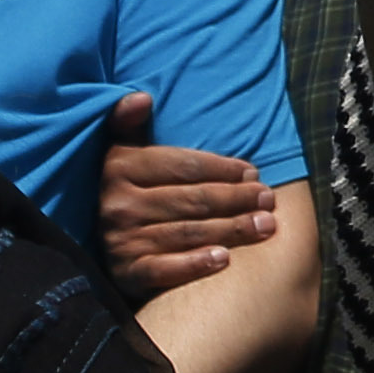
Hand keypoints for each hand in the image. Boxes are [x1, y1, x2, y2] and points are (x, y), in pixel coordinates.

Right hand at [95, 91, 278, 300]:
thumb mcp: (124, 153)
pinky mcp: (126, 274)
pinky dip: (195, 264)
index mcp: (119, 168)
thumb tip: (142, 98)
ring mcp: (120, 241)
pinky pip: (164, 270)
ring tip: (266, 226)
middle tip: (268, 199)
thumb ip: (130, 123)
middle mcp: (117, 205)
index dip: (222, 168)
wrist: (105, 248)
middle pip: (191, 200)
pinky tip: (225, 260)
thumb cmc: (131, 191)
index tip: (253, 172)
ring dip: (231, 229)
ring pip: (187, 232)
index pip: (182, 166)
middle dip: (236, 198)